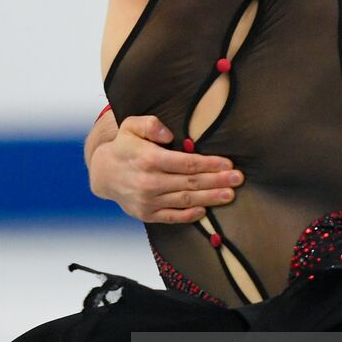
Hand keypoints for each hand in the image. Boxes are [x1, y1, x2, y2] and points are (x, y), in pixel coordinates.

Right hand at [89, 115, 243, 223]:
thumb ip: (150, 124)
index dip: (209, 164)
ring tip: (230, 195)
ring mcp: (148, 201)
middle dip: (217, 181)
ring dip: (210, 198)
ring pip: (185, 200)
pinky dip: (189, 215)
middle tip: (238, 179)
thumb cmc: (124, 146)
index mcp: (149, 159)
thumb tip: (168, 133)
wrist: (103, 173)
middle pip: (190, 182)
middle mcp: (149, 182)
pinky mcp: (146, 214)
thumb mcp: (131, 126)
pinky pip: (172, 217)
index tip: (228, 163)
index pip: (186, 163)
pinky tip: (205, 211)